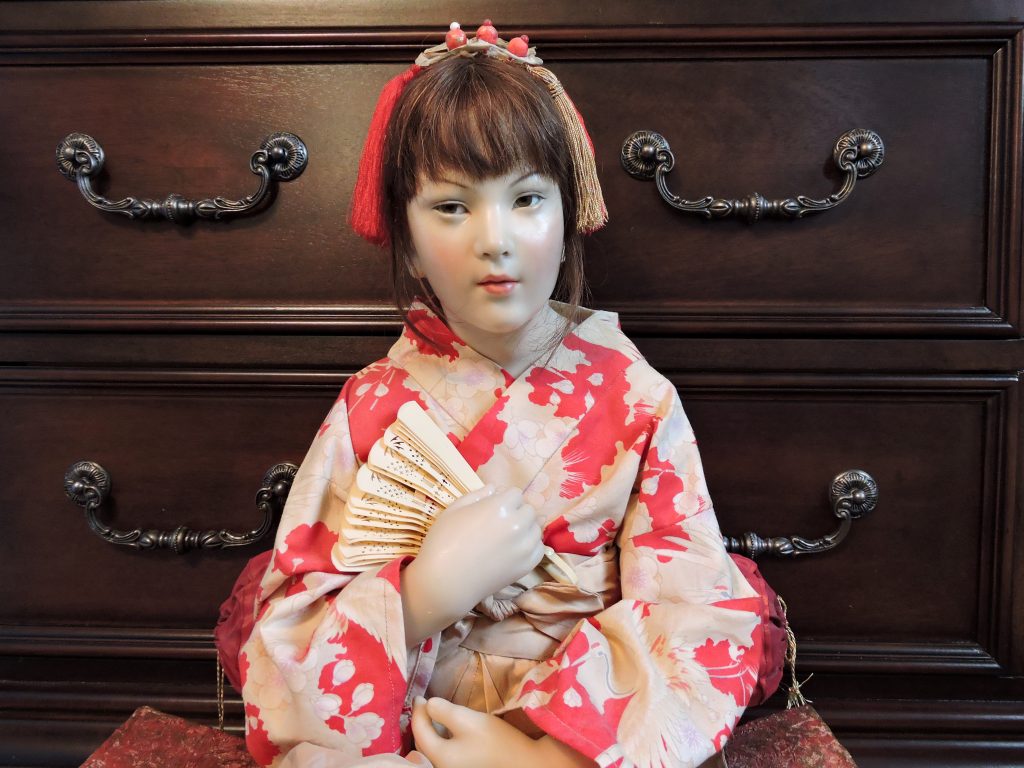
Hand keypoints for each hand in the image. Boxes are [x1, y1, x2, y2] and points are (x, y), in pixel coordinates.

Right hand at [401, 485, 543, 646]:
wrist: (446, 582)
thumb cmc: (443, 542)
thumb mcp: (454, 510)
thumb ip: (477, 495)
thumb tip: (495, 488)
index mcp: (500, 505)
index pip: (516, 493)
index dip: (505, 499)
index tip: (495, 508)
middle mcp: (517, 523)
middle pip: (529, 510)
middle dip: (517, 512)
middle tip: (502, 523)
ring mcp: (524, 546)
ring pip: (537, 528)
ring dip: (526, 528)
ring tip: (509, 537)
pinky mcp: (527, 565)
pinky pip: (539, 548)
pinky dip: (531, 546)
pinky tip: (516, 549)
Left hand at [410, 697, 540, 767]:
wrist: (524, 763)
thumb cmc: (496, 740)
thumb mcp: (467, 719)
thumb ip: (443, 711)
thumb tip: (427, 706)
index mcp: (439, 756)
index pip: (419, 730)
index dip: (418, 711)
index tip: (419, 696)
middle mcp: (441, 767)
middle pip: (423, 743)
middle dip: (421, 723)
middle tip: (423, 704)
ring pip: (433, 750)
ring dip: (430, 732)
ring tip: (432, 715)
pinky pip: (443, 754)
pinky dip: (440, 741)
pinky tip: (447, 731)